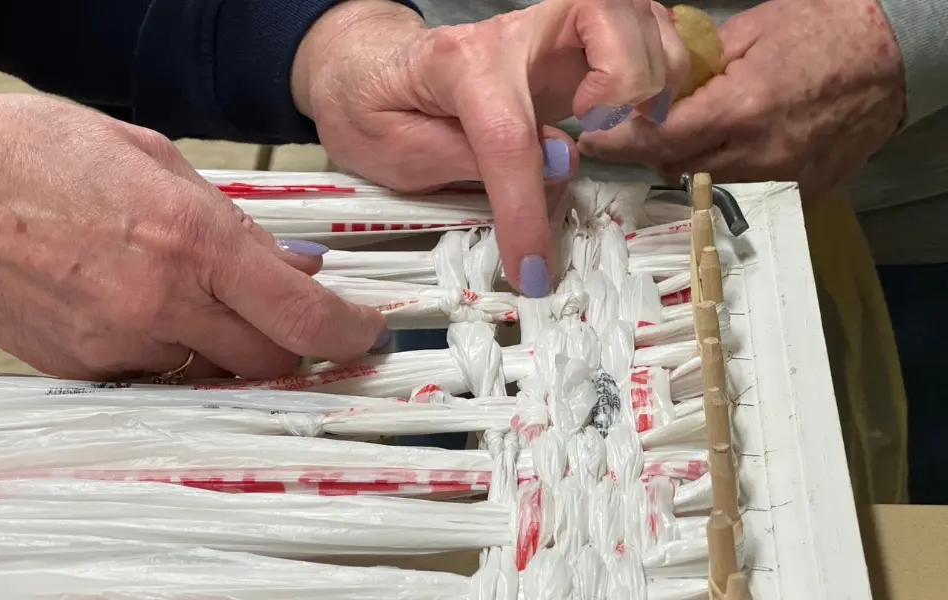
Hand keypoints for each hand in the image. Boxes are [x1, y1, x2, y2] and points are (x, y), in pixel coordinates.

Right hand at [0, 94, 384, 380]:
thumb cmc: (34, 157)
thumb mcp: (153, 159)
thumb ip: (235, 220)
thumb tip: (293, 263)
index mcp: (191, 238)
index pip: (302, 314)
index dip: (349, 330)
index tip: (365, 329)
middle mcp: (161, 301)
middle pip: (270, 361)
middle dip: (296, 346)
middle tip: (299, 321)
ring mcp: (120, 343)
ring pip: (218, 375)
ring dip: (236, 351)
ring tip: (212, 305)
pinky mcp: (86, 368)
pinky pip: (162, 376)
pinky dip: (180, 353)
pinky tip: (155, 311)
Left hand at [292, 0, 689, 296]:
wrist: (367, 70)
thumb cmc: (374, 110)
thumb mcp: (395, 152)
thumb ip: (468, 158)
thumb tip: (557, 163)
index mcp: (456, 63)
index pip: (507, 135)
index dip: (526, 211)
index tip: (533, 270)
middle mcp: (513, 35)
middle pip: (600, 15)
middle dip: (624, 74)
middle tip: (602, 128)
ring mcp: (547, 36)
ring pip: (632, 14)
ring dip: (650, 71)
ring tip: (629, 124)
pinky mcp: (570, 51)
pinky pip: (638, 33)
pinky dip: (659, 67)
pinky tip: (638, 113)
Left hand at [577, 0, 904, 203]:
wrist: (892, 56)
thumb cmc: (823, 31)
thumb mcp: (749, 33)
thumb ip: (694, 69)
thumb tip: (651, 91)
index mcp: (740, 108)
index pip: (657, 141)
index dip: (619, 143)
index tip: (595, 141)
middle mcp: (757, 153)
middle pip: (675, 170)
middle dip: (655, 151)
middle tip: (649, 130)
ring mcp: (782, 179)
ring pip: (706, 189)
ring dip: (689, 167)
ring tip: (694, 138)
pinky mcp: (802, 194)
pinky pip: (744, 196)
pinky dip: (727, 179)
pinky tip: (731, 153)